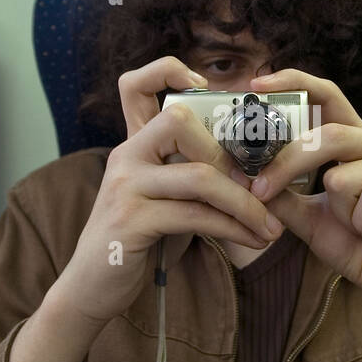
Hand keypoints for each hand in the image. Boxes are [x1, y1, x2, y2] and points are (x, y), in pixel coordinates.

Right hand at [53, 57, 282, 326]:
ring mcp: (125, 187)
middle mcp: (125, 156)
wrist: (90, 291)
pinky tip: (253, 240)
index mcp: (133, 146)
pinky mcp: (131, 222)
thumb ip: (186, 175)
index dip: (169, 70)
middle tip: (259, 188)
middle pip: (181, 122)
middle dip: (230, 155)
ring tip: (271, 227)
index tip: (206, 86)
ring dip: (246, 203)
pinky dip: (233, 228)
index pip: (136, 84)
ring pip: (200, 176)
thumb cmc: (135, 245)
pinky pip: (195, 215)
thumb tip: (245, 166)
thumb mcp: (159, 199)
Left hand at [242, 70, 361, 361]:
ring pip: (344, 175)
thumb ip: (279, 193)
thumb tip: (238, 171)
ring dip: (339, 214)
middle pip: (328, 136)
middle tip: (261, 192)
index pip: (328, 96)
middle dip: (287, 165)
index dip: (294, 83)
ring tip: (360, 229)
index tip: (255, 84)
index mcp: (359, 142)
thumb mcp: (306, 218)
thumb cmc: (356, 247)